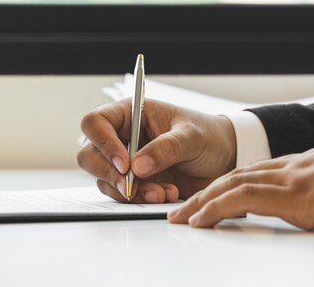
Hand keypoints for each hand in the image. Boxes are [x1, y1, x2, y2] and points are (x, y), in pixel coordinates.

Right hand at [77, 99, 236, 202]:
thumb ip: (166, 148)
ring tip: (163, 192)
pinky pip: (122, 196)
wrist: (224, 158)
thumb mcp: (191, 136)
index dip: (103, 142)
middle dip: (108, 174)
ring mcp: (124, 163)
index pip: (95, 122)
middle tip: (131, 186)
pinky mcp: (133, 184)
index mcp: (129, 114)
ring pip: (104, 179)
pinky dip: (141, 200)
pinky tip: (166, 194)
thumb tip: (138, 166)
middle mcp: (120, 137)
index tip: (125, 163)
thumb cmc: (206, 135)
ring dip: (129, 191)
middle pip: (89, 155)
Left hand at [169, 142, 313, 232]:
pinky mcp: (294, 195)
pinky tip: (201, 219)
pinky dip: (217, 207)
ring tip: (182, 216)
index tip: (209, 199)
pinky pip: (244, 198)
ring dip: (202, 200)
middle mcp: (292, 168)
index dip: (226, 186)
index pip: (254, 174)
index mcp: (303, 167)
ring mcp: (291, 179)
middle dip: (205, 193)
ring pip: (232, 183)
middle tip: (182, 208)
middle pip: (235, 176)